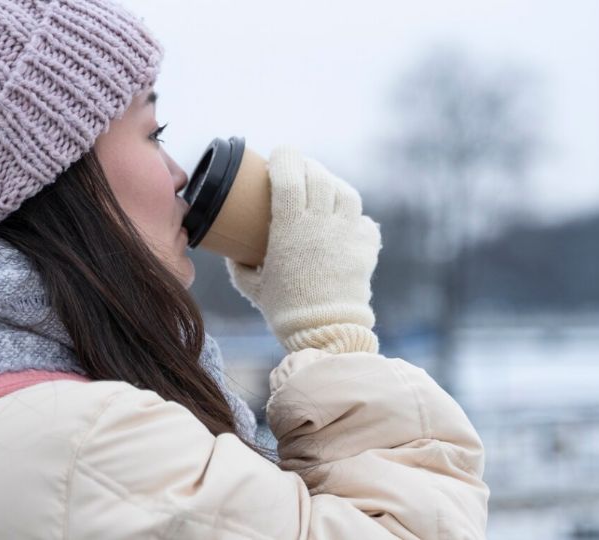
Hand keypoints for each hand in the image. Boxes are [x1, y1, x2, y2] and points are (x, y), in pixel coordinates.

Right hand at [225, 145, 381, 353]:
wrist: (326, 331)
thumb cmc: (284, 309)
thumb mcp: (252, 285)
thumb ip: (240, 263)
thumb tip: (233, 250)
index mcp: (292, 226)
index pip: (290, 175)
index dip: (284, 158)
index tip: (278, 155)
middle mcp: (323, 223)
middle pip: (318, 176)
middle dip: (306, 166)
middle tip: (297, 170)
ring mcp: (348, 234)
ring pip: (345, 192)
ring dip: (332, 184)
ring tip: (323, 189)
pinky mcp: (366, 249)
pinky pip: (365, 222)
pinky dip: (355, 217)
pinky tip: (346, 223)